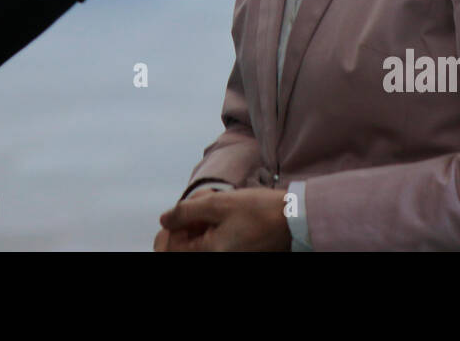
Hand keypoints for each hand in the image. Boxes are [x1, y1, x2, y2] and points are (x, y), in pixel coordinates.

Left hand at [156, 188, 292, 251]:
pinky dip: (215, 226)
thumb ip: (186, 211)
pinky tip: (226, 211)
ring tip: (216, 202)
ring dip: (202, 223)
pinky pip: (216, 243)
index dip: (173, 227)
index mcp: (211, 253)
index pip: (174, 248)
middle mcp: (219, 258)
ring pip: (202, 242)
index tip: (186, 210)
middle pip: (187, 246)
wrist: (294, 220)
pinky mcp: (239, 252)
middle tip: (203, 203)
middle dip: (189, 223)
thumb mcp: (218, 204)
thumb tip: (164, 220)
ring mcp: (229, 255)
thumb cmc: (259, 211)